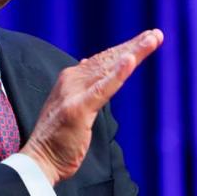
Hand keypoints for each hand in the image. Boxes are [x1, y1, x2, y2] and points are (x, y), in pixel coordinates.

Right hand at [21, 29, 163, 184]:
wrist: (38, 161)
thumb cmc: (56, 138)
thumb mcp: (69, 105)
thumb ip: (80, 85)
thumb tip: (86, 62)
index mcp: (70, 79)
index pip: (102, 59)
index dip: (125, 48)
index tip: (147, 39)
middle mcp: (72, 80)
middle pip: (108, 59)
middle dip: (134, 46)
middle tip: (157, 34)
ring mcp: (75, 93)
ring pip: (110, 68)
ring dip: (133, 52)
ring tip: (152, 39)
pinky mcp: (80, 108)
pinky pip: (104, 88)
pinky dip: (118, 73)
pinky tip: (131, 60)